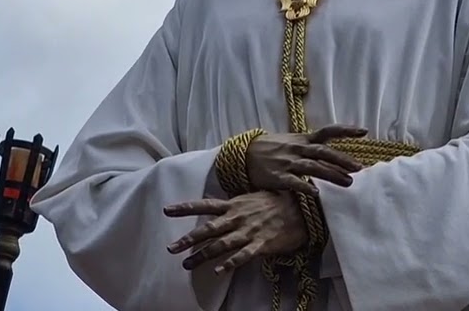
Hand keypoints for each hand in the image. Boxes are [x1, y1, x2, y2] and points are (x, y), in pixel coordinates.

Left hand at [164, 191, 306, 274]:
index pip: (204, 205)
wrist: (301, 210)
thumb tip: (215, 203)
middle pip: (207, 229)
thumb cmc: (275, 202)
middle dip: (188, 239)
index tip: (166, 210)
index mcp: (233, 204)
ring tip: (187, 265)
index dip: (185, 208)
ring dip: (202, 255)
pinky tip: (218, 271)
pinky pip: (242, 256)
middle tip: (171, 248)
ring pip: (220, 245)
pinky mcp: (261, 244)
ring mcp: (248, 231)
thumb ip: (232, 203)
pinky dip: (230, 264)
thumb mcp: (250, 197)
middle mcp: (237, 217)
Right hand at [244, 124, 366, 195]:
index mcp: (303, 139)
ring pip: (313, 167)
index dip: (346, 131)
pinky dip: (305, 186)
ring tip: (348, 182)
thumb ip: (311, 147)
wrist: (244, 155)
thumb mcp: (292, 141)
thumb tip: (333, 155)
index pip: (328, 131)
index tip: (364, 132)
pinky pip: (293, 181)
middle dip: (342, 160)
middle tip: (359, 168)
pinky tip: (316, 192)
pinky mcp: (278, 176)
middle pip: (324, 152)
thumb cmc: (272, 149)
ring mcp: (288, 162)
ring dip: (332, 174)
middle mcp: (298, 149)